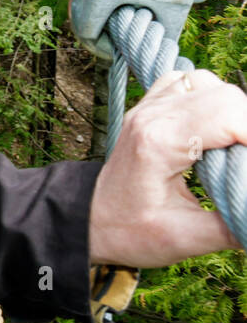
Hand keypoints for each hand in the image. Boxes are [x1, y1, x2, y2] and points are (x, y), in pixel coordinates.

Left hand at [89, 70, 246, 267]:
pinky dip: (210, 101)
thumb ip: (234, 225)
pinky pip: (188, 84)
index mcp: (159, 141)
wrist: (92, 219)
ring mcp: (148, 107)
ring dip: (232, 112)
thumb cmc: (130, 231)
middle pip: (223, 94)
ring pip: (207, 83)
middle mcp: (152, 115)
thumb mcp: (186, 239)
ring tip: (236, 149)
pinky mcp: (150, 108)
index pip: (226, 113)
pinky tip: (214, 130)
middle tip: (244, 164)